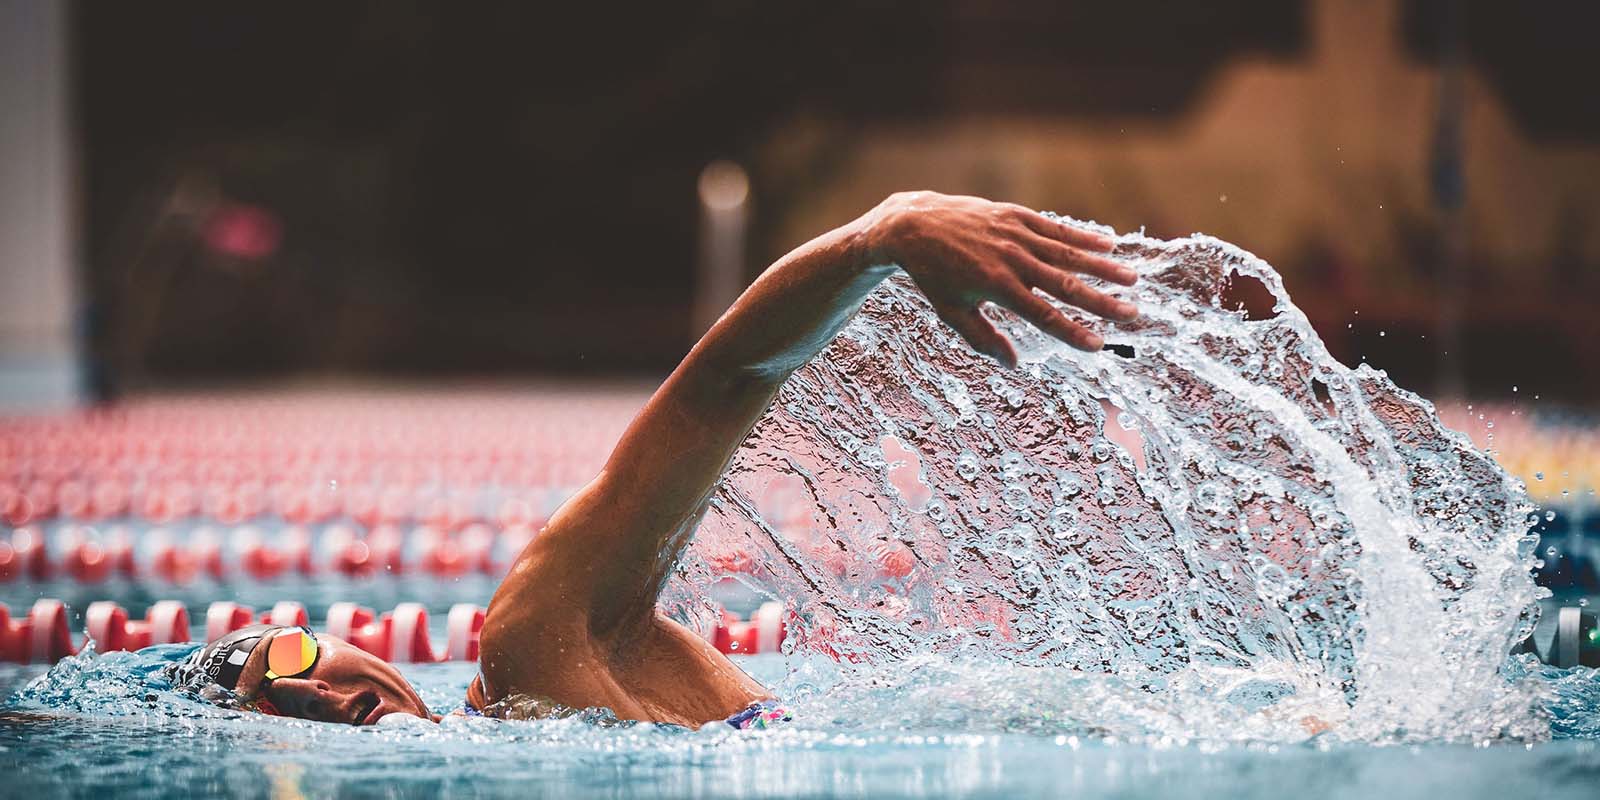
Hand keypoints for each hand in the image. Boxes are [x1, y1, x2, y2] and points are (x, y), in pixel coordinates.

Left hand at [864, 191, 1137, 365]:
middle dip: (1102, 302)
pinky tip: (1109, 243)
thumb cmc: (934, 275)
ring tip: (1132, 279)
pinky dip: (1083, 236)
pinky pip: (1055, 227)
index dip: (1072, 332)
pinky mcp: (1016, 215)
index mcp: (998, 288)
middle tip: (1132, 314)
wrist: (915, 226)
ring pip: (1068, 253)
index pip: (1044, 316)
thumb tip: (1014, 364)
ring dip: (1103, 266)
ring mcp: (1016, 234)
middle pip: (1066, 284)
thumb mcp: (953, 312)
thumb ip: (984, 338)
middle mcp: (1012, 260)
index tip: (1098, 346)